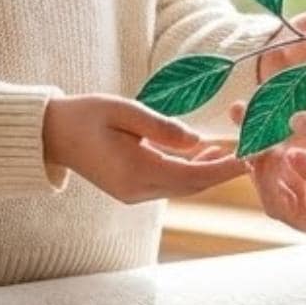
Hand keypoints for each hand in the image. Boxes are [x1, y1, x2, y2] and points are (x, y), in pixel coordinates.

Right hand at [43, 94, 246, 203]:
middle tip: (252, 152)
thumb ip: (161, 127)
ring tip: (234, 151)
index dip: (224, 168)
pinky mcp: (131, 190)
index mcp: (134, 171)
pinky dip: (190, 172)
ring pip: (182, 187)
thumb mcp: (124, 110)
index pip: (191, 175)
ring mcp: (133, 194)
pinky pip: (169, 184)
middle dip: (222, 171)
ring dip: (208, 172)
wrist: (53, 134)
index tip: (250, 157)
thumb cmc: (87, 115)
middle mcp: (136, 190)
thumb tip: (198, 141)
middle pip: (192, 186)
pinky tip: (204, 155)